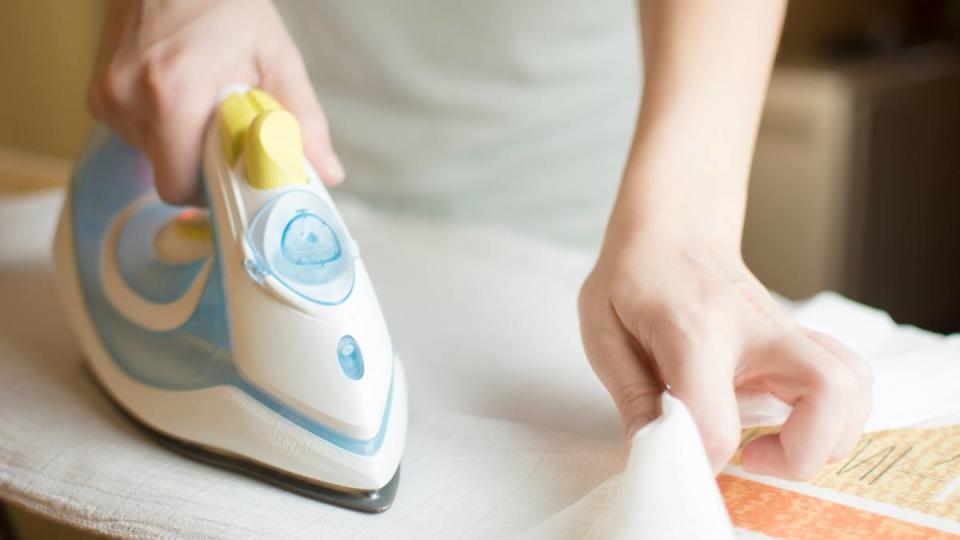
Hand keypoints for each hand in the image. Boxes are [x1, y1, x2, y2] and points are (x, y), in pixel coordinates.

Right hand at [87, 0, 342, 204]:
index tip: (238, 179)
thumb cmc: (227, 7)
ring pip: (154, 158)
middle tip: (230, 138)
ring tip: (206, 105)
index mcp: (174, 91)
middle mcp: (130, 97)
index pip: (181, 185)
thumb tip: (328, 173)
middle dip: (203, 168)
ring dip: (185, 146)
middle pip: (168, 175)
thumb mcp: (276, 58)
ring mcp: (108, 96)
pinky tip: (183, 97)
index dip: (213, 192)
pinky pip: (139, 137)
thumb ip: (302, 121)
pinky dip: (165, 130)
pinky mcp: (99, 95)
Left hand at [578, 233, 872, 479]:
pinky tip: (790, 422)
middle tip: (750, 458)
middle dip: (801, 454)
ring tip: (771, 445)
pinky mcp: (801, 339)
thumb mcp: (604, 330)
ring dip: (827, 436)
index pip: (716, 418)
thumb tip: (652, 451)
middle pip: (829, 394)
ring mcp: (787, 331)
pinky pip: (850, 380)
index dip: (702, 460)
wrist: (672, 228)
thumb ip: (630, 395)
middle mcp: (756, 330)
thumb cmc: (634, 277)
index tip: (681, 464)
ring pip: (854, 388)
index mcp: (696, 331)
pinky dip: (835, 415)